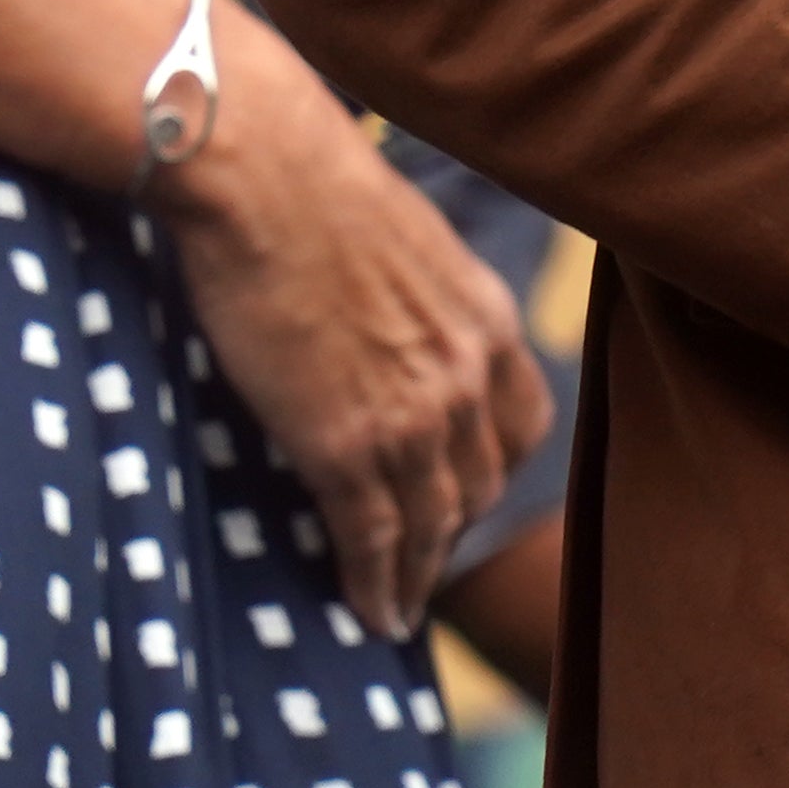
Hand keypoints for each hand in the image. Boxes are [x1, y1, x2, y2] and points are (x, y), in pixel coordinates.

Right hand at [154, 34, 555, 635]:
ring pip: (430, 525)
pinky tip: (372, 613)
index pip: (522, 427)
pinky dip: (375, 586)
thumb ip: (428, 304)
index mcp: (488, 321)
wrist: (266, 174)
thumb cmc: (319, 190)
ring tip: (400, 605)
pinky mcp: (343, 445)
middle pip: (481, 485)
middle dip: (454, 524)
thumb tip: (406, 330)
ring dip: (417, 573)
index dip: (494, 468)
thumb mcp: (414, 246)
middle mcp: (465, 377)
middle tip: (424, 550)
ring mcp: (408, 418)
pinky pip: (371, 539)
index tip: (467, 488)